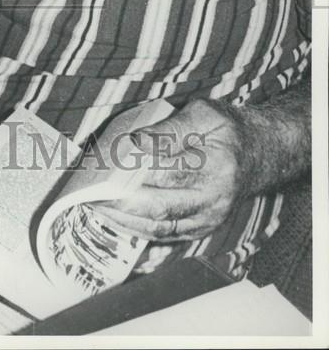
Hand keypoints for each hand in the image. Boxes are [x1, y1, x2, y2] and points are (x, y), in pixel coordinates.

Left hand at [98, 98, 249, 242]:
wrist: (259, 154)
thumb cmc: (226, 129)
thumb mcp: (204, 114)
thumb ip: (170, 128)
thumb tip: (136, 142)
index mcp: (217, 164)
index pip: (167, 169)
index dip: (133, 168)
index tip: (105, 164)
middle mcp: (215, 198)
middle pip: (161, 204)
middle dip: (121, 201)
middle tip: (91, 192)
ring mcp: (210, 218)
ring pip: (160, 226)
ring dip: (124, 219)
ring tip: (94, 206)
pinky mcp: (202, 229)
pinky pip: (165, 235)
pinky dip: (137, 229)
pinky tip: (115, 218)